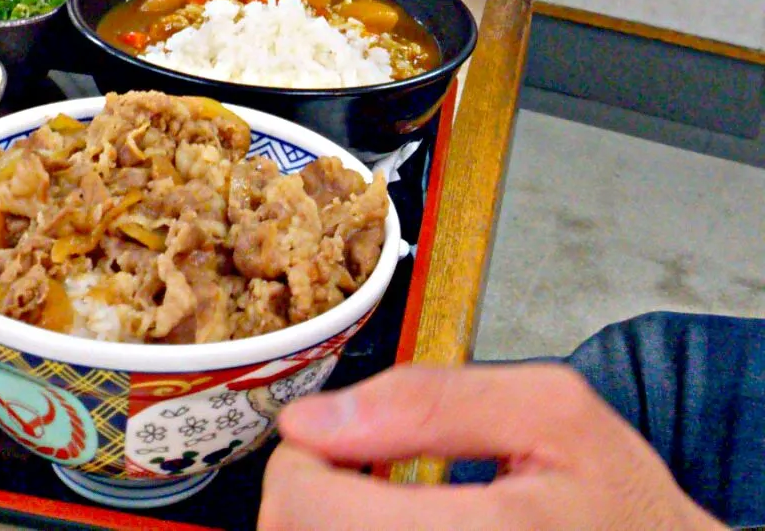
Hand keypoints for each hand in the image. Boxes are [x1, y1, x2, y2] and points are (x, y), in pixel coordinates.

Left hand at [258, 364, 724, 530]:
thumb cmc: (619, 502)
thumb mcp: (551, 408)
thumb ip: (428, 401)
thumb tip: (316, 417)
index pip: (306, 512)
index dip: (300, 463)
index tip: (330, 443)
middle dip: (309, 499)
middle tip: (354, 476)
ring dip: (325, 528)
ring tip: (378, 509)